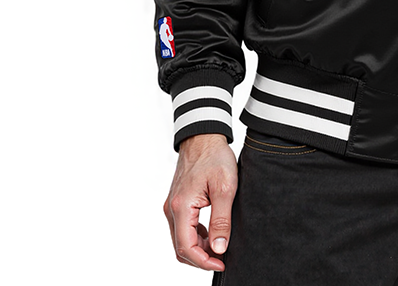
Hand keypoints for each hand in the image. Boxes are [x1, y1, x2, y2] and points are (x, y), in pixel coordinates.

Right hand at [163, 133, 237, 271]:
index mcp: (181, 207)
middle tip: (222, 258)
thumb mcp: (225, 188)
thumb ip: (222, 220)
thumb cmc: (215, 156)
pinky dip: (196, 236)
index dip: (203, 262)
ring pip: (181, 238)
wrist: (203, 135)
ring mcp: (172, 205)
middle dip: (201, 258)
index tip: (222, 263)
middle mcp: (171, 208)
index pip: (186, 247)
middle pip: (181, 247)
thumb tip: (219, 249)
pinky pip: (183, 227)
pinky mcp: (177, 201)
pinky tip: (212, 233)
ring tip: (220, 245)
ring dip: (199, 247)